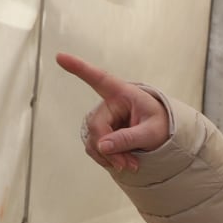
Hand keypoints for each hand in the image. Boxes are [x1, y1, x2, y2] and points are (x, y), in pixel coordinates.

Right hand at [57, 52, 170, 172]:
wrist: (163, 134)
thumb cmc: (160, 124)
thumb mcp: (152, 132)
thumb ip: (129, 138)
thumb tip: (102, 146)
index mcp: (122, 93)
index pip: (98, 78)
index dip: (78, 68)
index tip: (60, 56)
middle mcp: (109, 104)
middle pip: (97, 126)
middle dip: (109, 149)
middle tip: (127, 165)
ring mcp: (103, 119)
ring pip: (94, 141)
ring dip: (109, 157)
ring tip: (129, 165)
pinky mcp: (101, 133)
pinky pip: (95, 148)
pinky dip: (107, 159)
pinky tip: (121, 163)